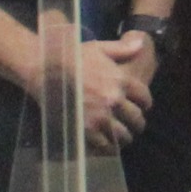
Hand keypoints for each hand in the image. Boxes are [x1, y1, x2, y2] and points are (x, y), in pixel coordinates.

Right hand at [79, 32, 156, 151]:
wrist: (45, 70)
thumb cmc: (71, 57)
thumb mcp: (98, 48)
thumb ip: (122, 49)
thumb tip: (141, 44)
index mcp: (121, 80)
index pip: (144, 98)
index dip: (145, 104)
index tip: (142, 107)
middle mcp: (115, 100)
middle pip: (137, 119)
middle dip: (137, 123)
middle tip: (133, 125)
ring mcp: (101, 117)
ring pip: (124, 135)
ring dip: (125, 137)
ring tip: (121, 137)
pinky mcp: (87, 130)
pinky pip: (106, 145)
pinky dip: (109, 148)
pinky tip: (108, 146)